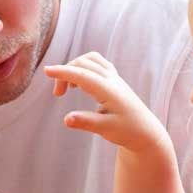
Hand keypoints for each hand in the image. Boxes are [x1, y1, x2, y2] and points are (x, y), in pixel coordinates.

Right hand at [44, 52, 169, 152]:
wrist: (146, 132)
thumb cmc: (128, 132)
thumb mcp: (106, 130)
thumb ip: (86, 122)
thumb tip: (66, 119)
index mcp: (109, 90)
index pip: (82, 75)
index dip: (63, 72)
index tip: (46, 71)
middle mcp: (112, 80)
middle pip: (83, 64)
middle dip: (65, 73)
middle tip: (58, 95)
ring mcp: (114, 78)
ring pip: (90, 60)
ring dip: (75, 68)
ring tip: (68, 87)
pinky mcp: (115, 80)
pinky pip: (97, 63)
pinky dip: (84, 66)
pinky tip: (80, 82)